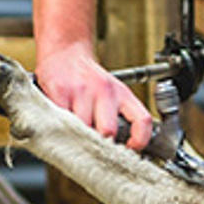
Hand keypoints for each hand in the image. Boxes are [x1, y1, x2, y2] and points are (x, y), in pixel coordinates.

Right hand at [34, 46, 153, 150]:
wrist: (65, 51)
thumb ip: (116, 117)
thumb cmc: (87, 78)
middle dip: (100, 145)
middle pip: (108, 131)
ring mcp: (82, 90)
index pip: (143, 120)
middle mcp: (105, 90)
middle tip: (94, 150)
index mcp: (122, 93)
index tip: (131, 149)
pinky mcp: (60, 91)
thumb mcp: (111, 92)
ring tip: (74, 140)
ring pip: (84, 129)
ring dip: (77, 139)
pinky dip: (61, 130)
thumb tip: (117, 152)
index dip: (140, 140)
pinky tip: (60, 129)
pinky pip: (62, 121)